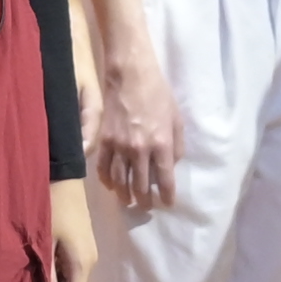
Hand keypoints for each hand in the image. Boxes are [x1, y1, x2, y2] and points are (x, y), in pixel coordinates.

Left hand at [47, 176, 98, 281]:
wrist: (65, 178)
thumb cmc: (51, 208)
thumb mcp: (44, 241)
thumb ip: (47, 272)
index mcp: (82, 264)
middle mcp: (91, 262)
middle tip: (33, 275)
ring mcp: (91, 252)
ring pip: (74, 279)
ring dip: (57, 276)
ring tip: (39, 260)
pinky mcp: (87, 244)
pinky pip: (74, 266)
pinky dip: (61, 265)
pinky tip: (48, 249)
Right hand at [90, 35, 180, 210]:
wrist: (130, 75)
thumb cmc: (158, 94)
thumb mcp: (177, 119)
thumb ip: (176, 145)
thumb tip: (171, 165)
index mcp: (162, 145)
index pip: (165, 181)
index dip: (167, 196)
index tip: (167, 204)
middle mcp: (140, 150)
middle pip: (141, 186)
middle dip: (145, 201)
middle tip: (146, 207)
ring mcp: (119, 146)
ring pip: (120, 181)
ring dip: (125, 195)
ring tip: (128, 201)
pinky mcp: (104, 140)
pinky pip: (103, 167)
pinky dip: (107, 180)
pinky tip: (111, 186)